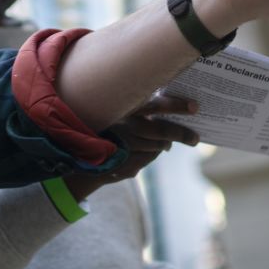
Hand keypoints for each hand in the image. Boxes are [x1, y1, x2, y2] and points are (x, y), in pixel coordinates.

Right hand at [62, 93, 198, 199]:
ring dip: (165, 144)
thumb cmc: (97, 120)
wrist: (73, 151)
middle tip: (195, 138)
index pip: (156, 105)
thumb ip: (135, 102)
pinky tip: (152, 149)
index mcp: (124, 109)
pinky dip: (152, 153)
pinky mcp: (125, 165)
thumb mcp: (112, 105)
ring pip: (157, 147)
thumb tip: (163, 103)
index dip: (177, 105)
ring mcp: (125, 148)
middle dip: (182, 134)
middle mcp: (124, 128)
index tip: (195, 107)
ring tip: (170, 142)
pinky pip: (147, 158)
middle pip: (162, 131)